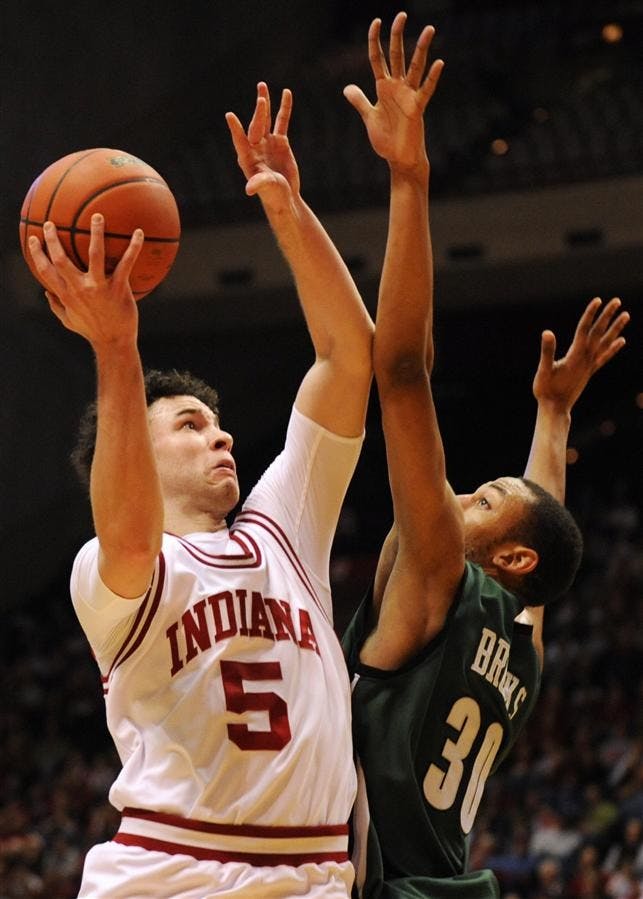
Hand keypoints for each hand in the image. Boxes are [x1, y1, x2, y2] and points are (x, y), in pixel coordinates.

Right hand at [28, 213, 142, 348]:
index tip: (33, 239)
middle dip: (54, 239)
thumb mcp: (69, 321)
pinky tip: (139, 233)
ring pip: (95, 254)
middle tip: (51, 222)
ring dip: (95, 233)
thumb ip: (57, 306)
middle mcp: (80, 289)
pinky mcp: (119, 288)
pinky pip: (126, 263)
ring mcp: (99, 287)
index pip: (46, 270)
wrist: (114, 342)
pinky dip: (133, 247)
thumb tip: (46, 293)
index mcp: (66, 295)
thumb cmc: (92, 331)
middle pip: (62, 258)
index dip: (38, 253)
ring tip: (97, 216)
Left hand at [225, 82, 299, 212]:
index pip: (240, 140)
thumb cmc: (273, 196)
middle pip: (256, 126)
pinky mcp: (280, 142)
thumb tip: (249, 189)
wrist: (285, 198)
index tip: (230, 116)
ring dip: (264, 103)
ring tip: (261, 85)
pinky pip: (282, 121)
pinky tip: (286, 93)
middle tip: (261, 100)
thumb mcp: (266, 188)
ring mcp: (267, 143)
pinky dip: (284, 108)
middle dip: (259, 113)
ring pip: (266, 119)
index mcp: (247, 158)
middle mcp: (255, 147)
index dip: (235, 129)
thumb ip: (258, 183)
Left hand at [343, 12, 443, 174]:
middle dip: (397, 36)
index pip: (378, 58)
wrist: (398, 159)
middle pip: (397, 56)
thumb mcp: (369, 117)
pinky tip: (439, 63)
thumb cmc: (386, 139)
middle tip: (401, 15)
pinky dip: (432, 78)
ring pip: (415, 67)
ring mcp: (408, 96)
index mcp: (383, 88)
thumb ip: (360, 101)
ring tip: (429, 29)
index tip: (376, 21)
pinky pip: (426, 90)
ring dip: (421, 49)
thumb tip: (347, 88)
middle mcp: (397, 88)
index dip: (375, 40)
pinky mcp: (417, 109)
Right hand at [532, 297, 629, 411]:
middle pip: (598, 333)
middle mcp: (586, 359)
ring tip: (626, 315)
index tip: (598, 300)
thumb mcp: (544, 370)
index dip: (590, 314)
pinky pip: (604, 357)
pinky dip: (613, 348)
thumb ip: (547, 352)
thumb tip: (547, 333)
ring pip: (605, 343)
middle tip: (617, 301)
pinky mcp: (589, 372)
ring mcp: (590, 366)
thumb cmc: (546, 390)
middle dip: (607, 316)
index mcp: (575, 356)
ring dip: (616, 328)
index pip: (584, 330)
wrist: (556, 409)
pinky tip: (621, 341)